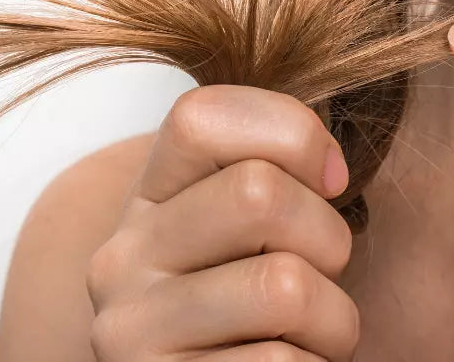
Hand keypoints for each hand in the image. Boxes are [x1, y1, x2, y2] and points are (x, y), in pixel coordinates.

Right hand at [86, 85, 358, 360]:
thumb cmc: (261, 314)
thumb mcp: (253, 231)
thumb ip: (272, 176)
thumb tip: (329, 168)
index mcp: (148, 201)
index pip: (202, 117)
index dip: (293, 133)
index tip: (331, 181)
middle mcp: (120, 260)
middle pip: (257, 194)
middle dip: (328, 238)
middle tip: (322, 277)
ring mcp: (130, 333)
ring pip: (283, 287)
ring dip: (333, 320)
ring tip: (310, 337)